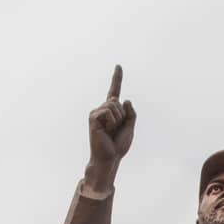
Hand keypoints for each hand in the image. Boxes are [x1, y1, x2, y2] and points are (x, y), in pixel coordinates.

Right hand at [85, 66, 135, 189]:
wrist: (110, 157)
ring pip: (114, 105)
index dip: (117, 78)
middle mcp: (102, 109)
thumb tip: (125, 100)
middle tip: (115, 130)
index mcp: (112, 111)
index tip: (119, 66)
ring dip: (118, 119)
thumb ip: (131, 113)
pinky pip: (108, 110)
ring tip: (110, 131)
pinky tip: (106, 130)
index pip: (114, 91)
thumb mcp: (130, 128)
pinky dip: (112, 121)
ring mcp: (96, 112)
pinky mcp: (93, 117)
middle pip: (117, 100)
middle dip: (122, 116)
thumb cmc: (118, 145)